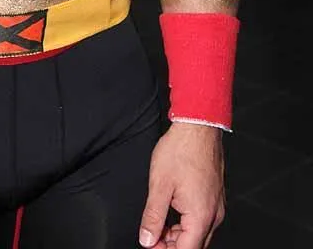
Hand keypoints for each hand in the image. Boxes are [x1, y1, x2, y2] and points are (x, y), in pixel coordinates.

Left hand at [139, 122, 224, 248]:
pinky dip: (186, 223)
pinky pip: (202, 220)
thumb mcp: (159, 185)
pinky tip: (172, 212)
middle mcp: (213, 215)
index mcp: (200, 216)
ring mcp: (216, 206)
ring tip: (158, 223)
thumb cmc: (181, 150)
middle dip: (171, 245)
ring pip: (198, 233)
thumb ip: (152, 216)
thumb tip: (147, 239)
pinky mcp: (215, 196)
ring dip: (178, 235)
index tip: (150, 244)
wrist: (198, 126)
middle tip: (151, 235)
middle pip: (193, 245)